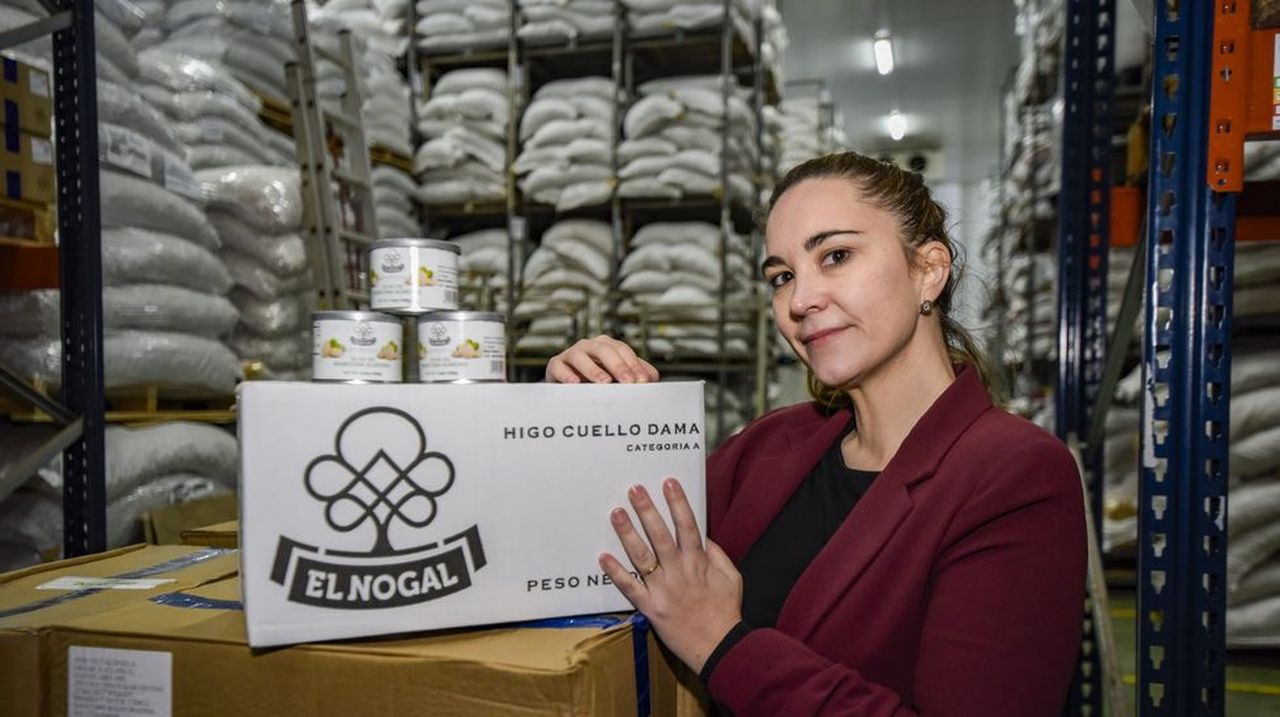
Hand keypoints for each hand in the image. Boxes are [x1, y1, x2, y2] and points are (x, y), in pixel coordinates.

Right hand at [545, 335, 660, 383]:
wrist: (567, 389)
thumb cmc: (596, 381)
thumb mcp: (617, 377)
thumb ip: (635, 375)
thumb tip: (653, 378)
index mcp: (607, 346)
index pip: (623, 350)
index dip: (634, 365)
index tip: (643, 381)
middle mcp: (589, 346)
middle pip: (605, 350)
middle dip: (619, 366)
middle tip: (629, 382)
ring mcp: (571, 354)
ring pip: (581, 356)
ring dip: (594, 369)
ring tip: (605, 382)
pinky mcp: (555, 365)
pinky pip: (559, 367)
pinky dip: (567, 374)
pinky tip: (575, 383)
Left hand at [600, 479, 742, 673]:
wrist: (719, 647)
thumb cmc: (725, 612)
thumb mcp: (731, 578)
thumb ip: (716, 555)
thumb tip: (703, 536)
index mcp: (699, 563)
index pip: (688, 526)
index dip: (678, 503)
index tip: (668, 482)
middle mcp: (679, 572)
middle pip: (660, 536)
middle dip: (647, 510)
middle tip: (634, 489)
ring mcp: (663, 590)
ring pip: (642, 557)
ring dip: (628, 534)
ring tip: (616, 513)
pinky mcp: (651, 608)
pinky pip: (630, 588)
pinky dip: (616, 573)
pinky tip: (603, 557)